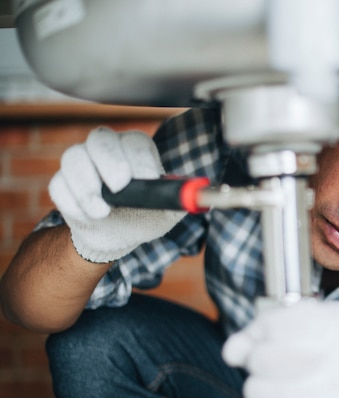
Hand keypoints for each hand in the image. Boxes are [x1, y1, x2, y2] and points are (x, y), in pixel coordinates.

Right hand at [49, 126, 185, 262]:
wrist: (119, 236)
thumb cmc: (145, 217)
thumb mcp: (168, 213)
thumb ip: (181, 202)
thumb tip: (196, 195)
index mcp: (136, 152)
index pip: (136, 140)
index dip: (140, 157)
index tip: (147, 178)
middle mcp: (107, 150)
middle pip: (101, 138)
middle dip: (110, 161)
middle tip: (120, 186)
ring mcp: (82, 164)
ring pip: (73, 157)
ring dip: (86, 186)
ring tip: (102, 212)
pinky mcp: (63, 183)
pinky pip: (58, 185)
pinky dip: (72, 203)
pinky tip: (89, 218)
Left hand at [223, 299, 338, 397]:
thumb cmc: (327, 351)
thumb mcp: (302, 325)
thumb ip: (261, 330)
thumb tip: (232, 353)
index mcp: (333, 321)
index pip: (274, 324)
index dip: (259, 335)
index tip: (264, 342)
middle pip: (265, 359)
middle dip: (254, 364)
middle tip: (262, 368)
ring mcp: (338, 389)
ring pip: (266, 393)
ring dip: (254, 392)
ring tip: (260, 390)